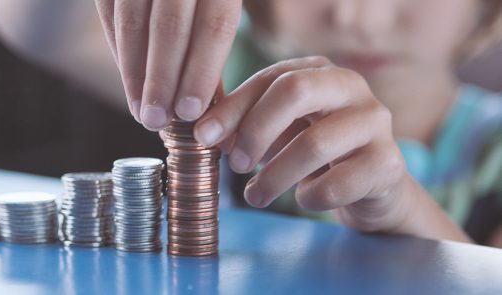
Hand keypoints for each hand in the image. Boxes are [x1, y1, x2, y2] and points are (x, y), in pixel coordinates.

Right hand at [94, 0, 241, 129]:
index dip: (201, 72)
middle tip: (157, 121)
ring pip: (133, 21)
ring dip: (134, 72)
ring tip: (141, 112)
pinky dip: (119, 50)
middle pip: (169, 26)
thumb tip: (210, 100)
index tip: (189, 112)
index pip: (215, 25)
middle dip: (162, 80)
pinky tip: (129, 81)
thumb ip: (216, 36)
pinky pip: (110, 11)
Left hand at [194, 56, 469, 240]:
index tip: (203, 136)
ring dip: (274, 176)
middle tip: (235, 165)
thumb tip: (206, 133)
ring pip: (314, 143)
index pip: (271, 78)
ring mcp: (375, 123)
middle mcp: (352, 87)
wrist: (370, 185)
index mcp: (320, 72)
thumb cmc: (315, 152)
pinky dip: (309, 197)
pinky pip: (337, 184)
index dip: (233, 107)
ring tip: (255, 195)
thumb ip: (246, 125)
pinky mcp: (388, 163)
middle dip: (255, 130)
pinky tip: (303, 198)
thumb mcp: (280, 131)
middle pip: (295, 91)